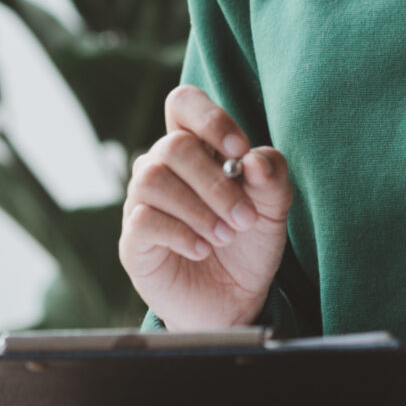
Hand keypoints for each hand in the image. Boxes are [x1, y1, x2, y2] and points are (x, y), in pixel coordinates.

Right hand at [119, 85, 294, 330]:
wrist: (233, 302)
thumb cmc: (248, 245)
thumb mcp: (273, 209)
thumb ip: (271, 177)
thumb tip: (254, 160)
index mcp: (196, 148)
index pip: (183, 103)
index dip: (209, 118)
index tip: (238, 151)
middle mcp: (162, 167)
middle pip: (173, 145)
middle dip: (216, 183)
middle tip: (244, 218)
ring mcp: (142, 201)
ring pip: (153, 179)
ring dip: (198, 209)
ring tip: (224, 236)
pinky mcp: (133, 238)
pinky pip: (143, 219)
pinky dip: (180, 233)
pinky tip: (202, 250)